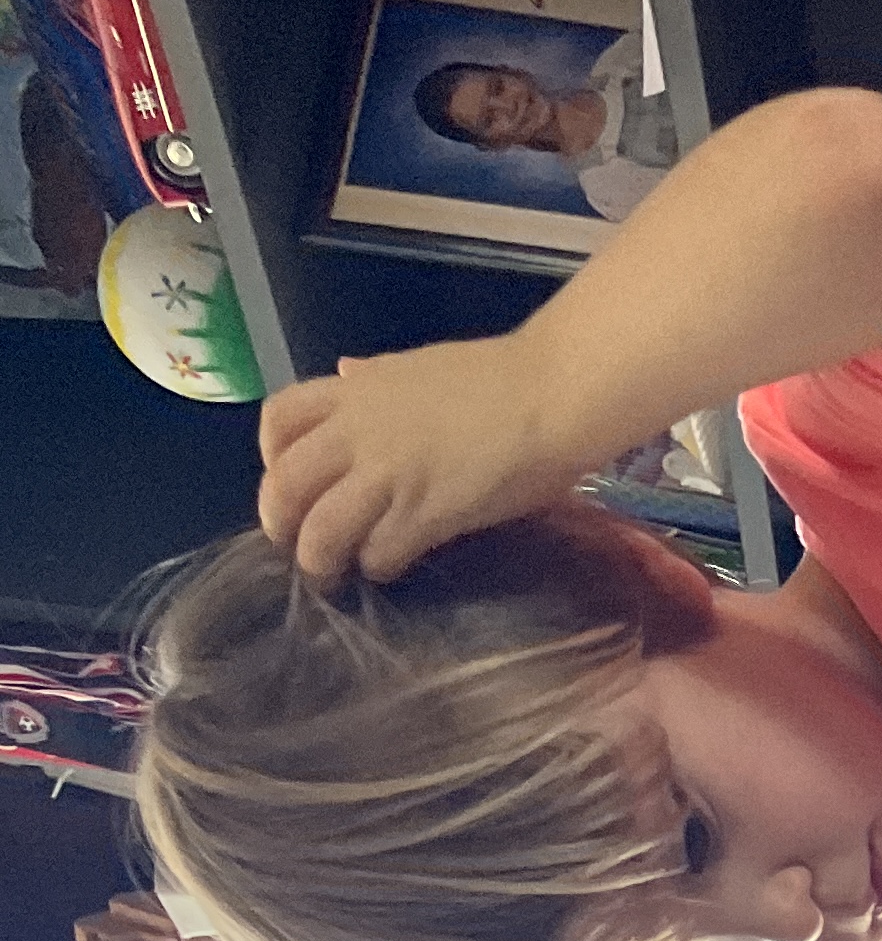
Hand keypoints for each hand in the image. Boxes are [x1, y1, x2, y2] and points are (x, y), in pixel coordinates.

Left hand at [257, 335, 598, 584]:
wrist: (552, 393)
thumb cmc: (504, 378)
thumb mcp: (421, 366)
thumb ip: (378, 378)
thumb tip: (352, 374)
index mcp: (357, 390)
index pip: (280, 419)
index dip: (270, 457)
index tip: (288, 480)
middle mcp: (359, 431)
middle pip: (286, 483)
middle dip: (280, 522)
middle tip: (295, 545)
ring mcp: (390, 475)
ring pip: (322, 528)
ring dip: (320, 559)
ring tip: (335, 574)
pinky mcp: (426, 513)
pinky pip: (379, 550)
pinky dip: (377, 566)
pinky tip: (392, 566)